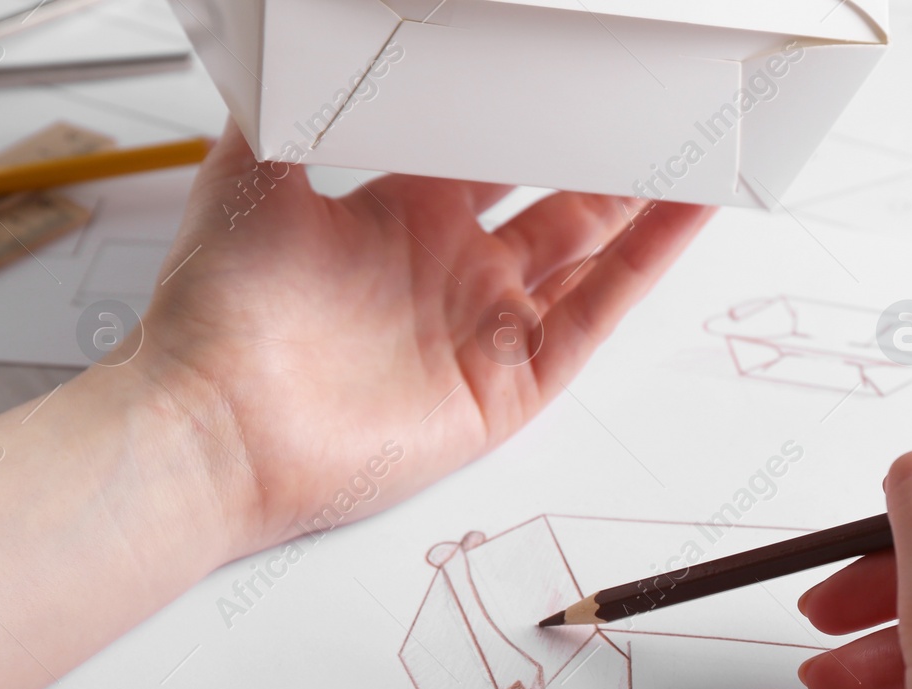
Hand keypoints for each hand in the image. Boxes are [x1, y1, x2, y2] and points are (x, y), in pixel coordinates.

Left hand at [0, 122, 711, 688]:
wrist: (217, 425)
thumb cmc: (219, 315)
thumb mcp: (251, 174)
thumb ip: (291, 106)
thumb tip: (303, 38)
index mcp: (395, 213)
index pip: (486, 150)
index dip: (531, 111)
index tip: (568, 67)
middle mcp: (450, 267)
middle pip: (553, 198)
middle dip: (603, 151)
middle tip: (650, 98)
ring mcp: (486, 325)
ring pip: (589, 252)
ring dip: (641, 201)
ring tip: (693, 142)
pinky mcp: (511, 381)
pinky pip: (595, 315)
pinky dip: (645, 264)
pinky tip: (683, 213)